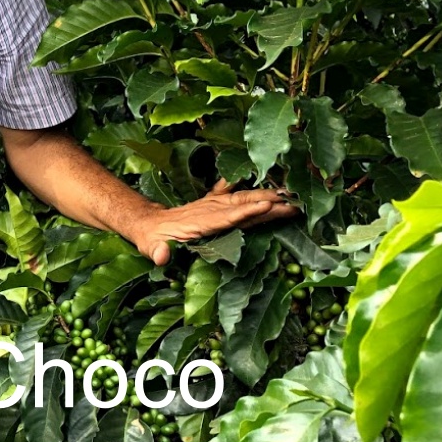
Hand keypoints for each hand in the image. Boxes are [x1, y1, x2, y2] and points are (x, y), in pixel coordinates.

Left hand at [131, 179, 298, 265]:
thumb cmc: (152, 239)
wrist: (147, 223)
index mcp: (199, 222)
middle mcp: (209, 209)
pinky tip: (266, 183)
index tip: (267, 206)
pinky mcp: (213, 203)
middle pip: (242, 205)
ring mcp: (212, 204)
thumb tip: (161, 257)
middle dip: (268, 203)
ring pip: (243, 198)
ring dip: (266, 195)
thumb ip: (158, 252)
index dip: (247, 212)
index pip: (227, 217)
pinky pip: (234, 193)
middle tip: (294, 203)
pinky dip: (249, 188)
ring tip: (290, 195)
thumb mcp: (151, 247)